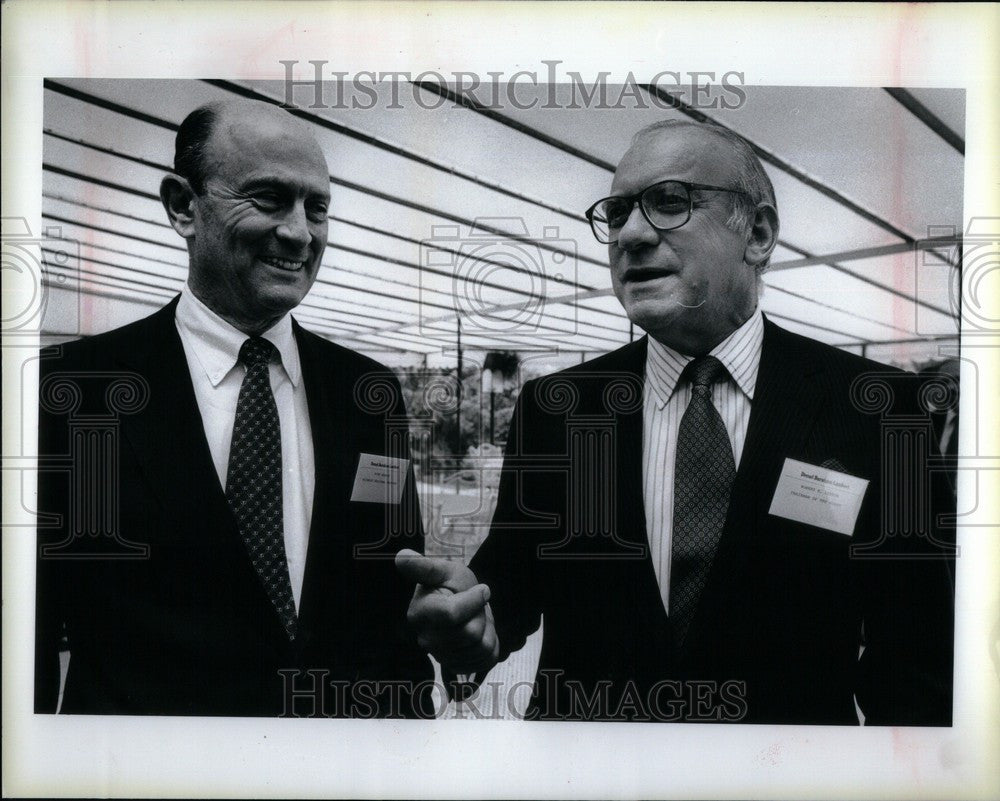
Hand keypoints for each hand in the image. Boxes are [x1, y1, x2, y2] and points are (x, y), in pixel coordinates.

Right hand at [395, 549, 498, 675]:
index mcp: (419, 613)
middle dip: (480, 615)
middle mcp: (426, 639)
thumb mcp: (443, 570)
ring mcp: (442, 656)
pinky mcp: (459, 666)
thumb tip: (400, 557)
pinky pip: (486, 659)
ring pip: (480, 648)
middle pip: (469, 634)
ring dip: (487, 629)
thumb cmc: (452, 585)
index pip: (451, 614)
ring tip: (476, 618)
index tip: (480, 589)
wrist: (463, 605)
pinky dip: (490, 644)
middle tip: (475, 606)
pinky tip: (479, 633)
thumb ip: (423, 566)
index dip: (472, 600)